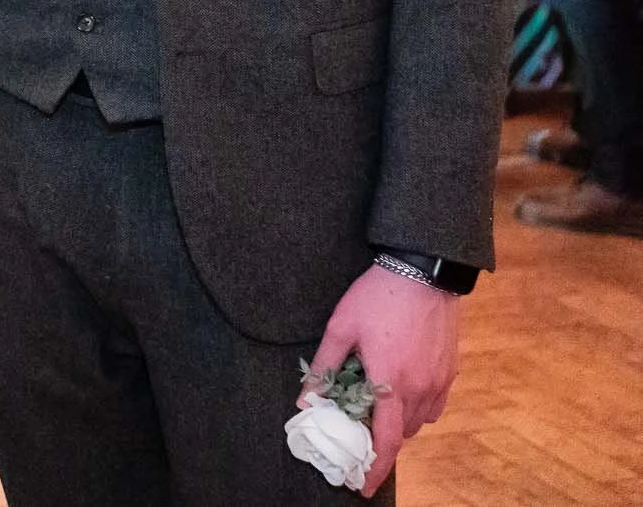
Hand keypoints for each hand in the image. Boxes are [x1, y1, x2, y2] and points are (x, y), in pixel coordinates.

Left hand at [304, 265, 460, 497]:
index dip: (375, 468)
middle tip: (359, 433)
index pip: (385, 441)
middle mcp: (420, 389)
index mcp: (391, 382)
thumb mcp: (341, 327)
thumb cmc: (378, 296)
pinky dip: (417, 408)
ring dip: (398, 423)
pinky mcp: (450, 370)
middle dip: (381, 441)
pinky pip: (435, 404)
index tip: (362, 487)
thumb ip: (324, 367)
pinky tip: (400, 391)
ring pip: (419, 421)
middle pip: (401, 434)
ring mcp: (439, 380)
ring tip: (376, 408)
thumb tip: (306, 401)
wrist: (423, 270)